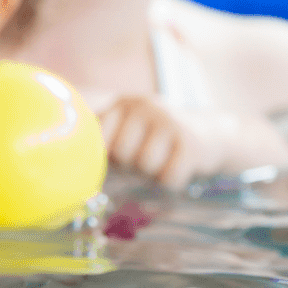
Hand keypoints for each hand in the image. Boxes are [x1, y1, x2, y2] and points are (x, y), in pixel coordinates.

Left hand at [99, 95, 215, 189]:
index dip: (107, 156)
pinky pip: (168, 178)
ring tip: (162, 161)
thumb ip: (103, 143)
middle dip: (131, 166)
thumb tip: (75, 174)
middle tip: (146, 159)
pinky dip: (171, 182)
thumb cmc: (157, 141)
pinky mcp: (191, 142)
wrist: (212, 134)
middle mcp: (144, 106)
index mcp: (123, 104)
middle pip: (121, 154)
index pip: (97, 137)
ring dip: (152, 174)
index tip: (119, 157)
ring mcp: (169, 121)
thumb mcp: (130, 131)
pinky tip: (179, 167)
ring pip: (145, 166)